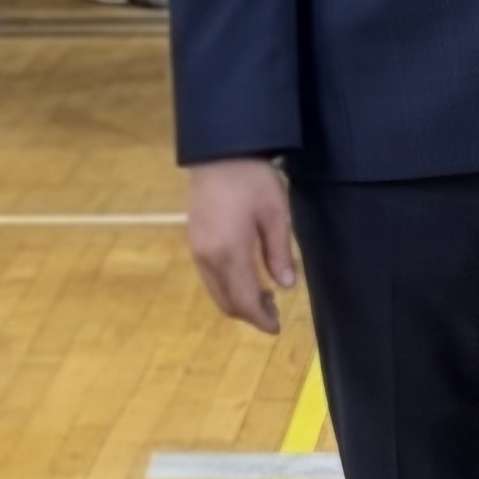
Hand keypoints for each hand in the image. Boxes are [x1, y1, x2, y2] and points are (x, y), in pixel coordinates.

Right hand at [188, 157, 301, 333]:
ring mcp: (196, 249)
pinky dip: (227, 286)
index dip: (261, 319)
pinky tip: (245, 276)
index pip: (244, 300)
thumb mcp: (275, 213)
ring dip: (237, 301)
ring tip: (264, 295)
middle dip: (250, 314)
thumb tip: (285, 286)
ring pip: (215, 292)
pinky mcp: (193, 240)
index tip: (277, 328)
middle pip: (226, 302)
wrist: (218, 150)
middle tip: (274, 312)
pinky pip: (208, 277)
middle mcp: (207, 257)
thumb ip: (278, 252)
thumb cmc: (252, 178)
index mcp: (229, 252)